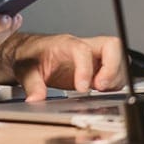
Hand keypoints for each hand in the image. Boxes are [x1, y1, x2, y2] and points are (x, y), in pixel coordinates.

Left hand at [0, 33, 125, 101]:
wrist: (27, 52)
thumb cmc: (28, 55)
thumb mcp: (25, 70)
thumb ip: (32, 85)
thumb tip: (36, 99)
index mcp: (65, 44)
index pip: (83, 50)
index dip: (86, 69)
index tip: (82, 88)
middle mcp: (82, 47)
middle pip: (112, 46)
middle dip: (113, 68)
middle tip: (101, 87)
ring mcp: (92, 56)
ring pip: (118, 60)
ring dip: (115, 78)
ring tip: (99, 92)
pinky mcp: (96, 68)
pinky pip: (115, 72)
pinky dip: (114, 84)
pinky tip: (100, 93)